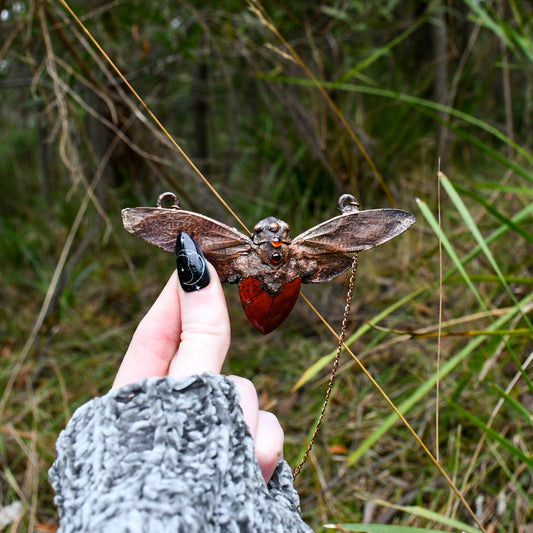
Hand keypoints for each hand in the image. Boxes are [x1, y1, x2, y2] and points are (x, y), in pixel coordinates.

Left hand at [113, 234, 283, 481]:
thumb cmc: (164, 474)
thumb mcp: (178, 398)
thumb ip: (197, 336)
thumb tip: (192, 267)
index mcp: (136, 400)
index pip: (158, 330)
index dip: (179, 293)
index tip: (194, 251)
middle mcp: (173, 417)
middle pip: (215, 367)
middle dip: (226, 385)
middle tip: (222, 403)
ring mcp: (208, 440)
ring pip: (246, 401)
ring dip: (247, 424)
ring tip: (235, 460)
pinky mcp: (240, 462)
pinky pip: (264, 435)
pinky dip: (263, 450)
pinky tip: (253, 474)